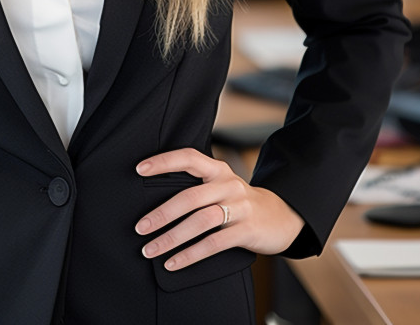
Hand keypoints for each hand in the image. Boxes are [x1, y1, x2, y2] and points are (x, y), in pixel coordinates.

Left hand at [134, 147, 304, 270]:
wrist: (280, 217)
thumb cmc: (238, 202)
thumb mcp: (221, 185)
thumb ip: (197, 185)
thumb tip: (154, 197)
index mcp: (218, 169)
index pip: (188, 157)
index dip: (164, 162)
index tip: (139, 169)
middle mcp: (228, 184)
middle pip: (190, 197)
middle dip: (161, 214)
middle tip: (140, 227)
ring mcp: (239, 207)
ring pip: (200, 222)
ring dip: (172, 238)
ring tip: (151, 249)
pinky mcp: (247, 230)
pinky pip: (214, 244)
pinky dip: (191, 254)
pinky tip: (173, 262)